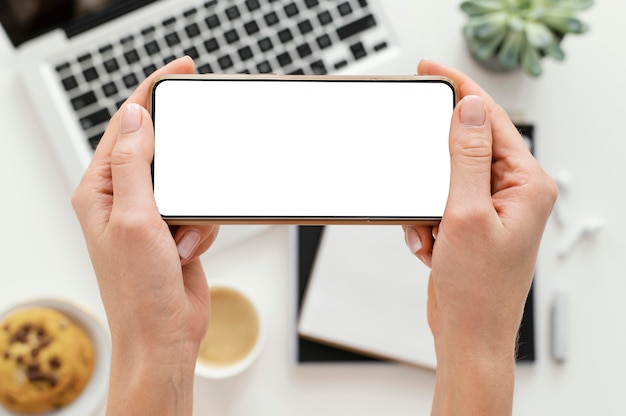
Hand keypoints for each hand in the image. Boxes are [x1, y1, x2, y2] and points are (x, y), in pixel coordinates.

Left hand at [72, 57, 217, 414]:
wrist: (163, 334)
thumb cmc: (139, 290)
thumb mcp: (134, 220)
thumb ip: (133, 164)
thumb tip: (136, 115)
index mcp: (100, 189)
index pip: (126, 126)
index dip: (152, 93)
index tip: (180, 71)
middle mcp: (123, 198)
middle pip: (160, 151)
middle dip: (184, 158)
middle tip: (198, 159)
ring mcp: (151, 215)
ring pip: (188, 181)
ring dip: (194, 210)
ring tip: (180, 241)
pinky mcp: (174, 229)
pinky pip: (200, 208)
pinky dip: (201, 228)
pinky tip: (187, 252)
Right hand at [403, 60, 556, 414]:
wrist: (468, 334)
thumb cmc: (478, 289)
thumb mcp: (465, 214)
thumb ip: (467, 156)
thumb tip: (469, 108)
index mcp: (525, 183)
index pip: (491, 119)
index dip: (460, 90)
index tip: (431, 70)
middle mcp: (512, 192)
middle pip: (466, 148)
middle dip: (435, 167)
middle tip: (424, 186)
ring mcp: (490, 208)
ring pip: (444, 177)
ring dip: (428, 205)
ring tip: (432, 236)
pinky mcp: (470, 223)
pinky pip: (438, 202)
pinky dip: (426, 222)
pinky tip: (432, 248)